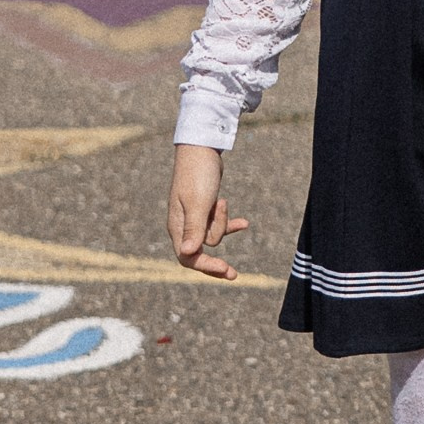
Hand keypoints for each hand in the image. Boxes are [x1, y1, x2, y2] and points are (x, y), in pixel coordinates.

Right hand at [169, 143, 246, 280]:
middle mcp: (183, 225)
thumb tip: (188, 254)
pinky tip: (245, 223)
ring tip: (223, 201)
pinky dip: (230, 222)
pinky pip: (218, 223)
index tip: (225, 269)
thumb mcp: (199, 202)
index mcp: (177, 226)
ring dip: (222, 222)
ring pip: (211, 234)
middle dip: (215, 262)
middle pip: (200, 251)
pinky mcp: (205, 208)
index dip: (205, 266)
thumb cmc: (198, 174)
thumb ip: (195, 228)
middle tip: (234, 275)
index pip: (188, 257)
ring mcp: (194, 217)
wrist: (201, 148)